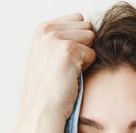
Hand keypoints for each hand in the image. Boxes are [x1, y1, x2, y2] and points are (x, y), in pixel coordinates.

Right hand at [10, 12, 95, 132]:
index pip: (78, 19)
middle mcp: (47, 30)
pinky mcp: (68, 50)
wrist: (42, 110)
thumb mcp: (48, 57)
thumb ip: (62, 40)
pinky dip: (86, 68)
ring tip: (68, 72)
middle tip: (66, 67)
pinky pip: (92, 54)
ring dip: (85, 56)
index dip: (78, 40)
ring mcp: (56, 39)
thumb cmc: (47, 89)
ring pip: (91, 38)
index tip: (63, 59)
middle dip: (83, 46)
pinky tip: (71, 78)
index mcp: (42, 30)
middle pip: (87, 26)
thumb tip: (89, 31)